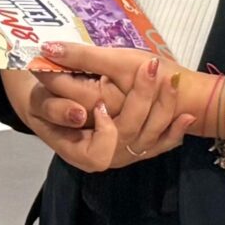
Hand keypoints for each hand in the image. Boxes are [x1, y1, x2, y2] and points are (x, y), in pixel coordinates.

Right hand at [3, 50, 195, 173]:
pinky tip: (186, 115)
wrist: (58, 104)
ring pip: (150, 137)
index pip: (99, 153)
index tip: (100, 104)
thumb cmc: (45, 102)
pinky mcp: (142, 145)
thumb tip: (77, 112)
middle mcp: (106, 158)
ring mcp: (126, 154)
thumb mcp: (38, 103)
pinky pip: (162, 142)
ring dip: (163, 106)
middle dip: (142, 99)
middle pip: (130, 135)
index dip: (104, 132)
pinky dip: (175, 130)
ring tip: (169, 77)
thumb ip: (54, 109)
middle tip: (149, 66)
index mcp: (79, 152)